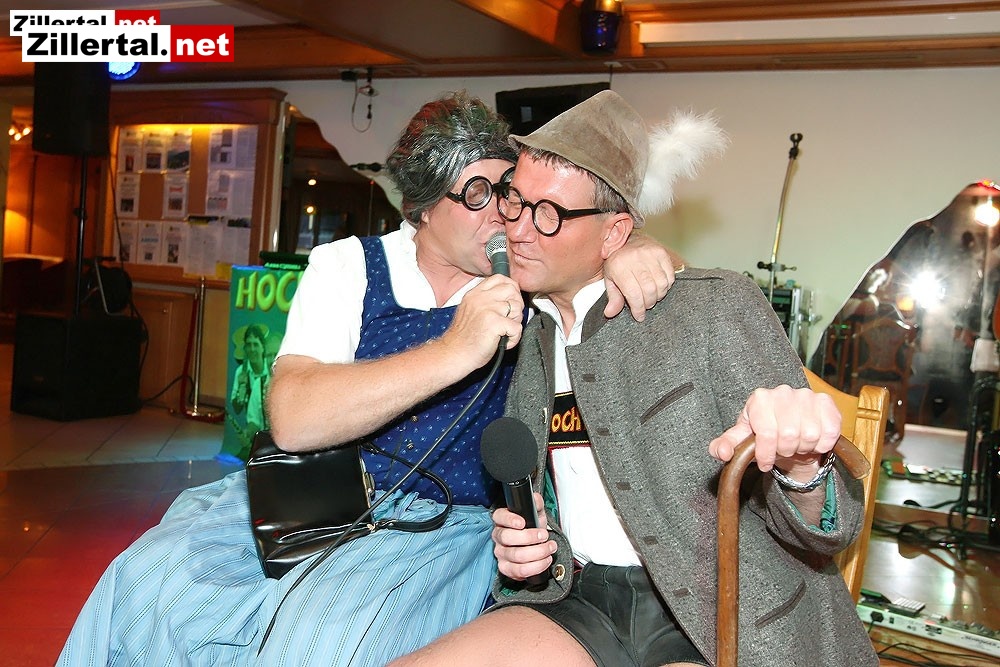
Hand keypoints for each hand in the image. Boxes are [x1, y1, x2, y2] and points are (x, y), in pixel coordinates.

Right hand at [438, 274, 523, 370]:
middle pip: (512, 290)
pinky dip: (514, 338)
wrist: (454, 355)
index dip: (511, 289)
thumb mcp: (470, 311)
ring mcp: (487, 309)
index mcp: (474, 294)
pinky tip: (503, 342)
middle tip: (509, 319)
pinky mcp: (494, 323)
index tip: (510, 301)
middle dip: (516, 305)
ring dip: (515, 323)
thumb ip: (485, 301)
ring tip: (504, 332)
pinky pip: (517, 327)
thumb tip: (507, 298)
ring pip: (517, 308)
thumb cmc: (463, 339)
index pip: (500, 278)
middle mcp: (480, 298)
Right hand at [491, 492, 556, 580]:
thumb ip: (536, 503)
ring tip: (550, 548)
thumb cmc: (532, 526)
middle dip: (530, 538)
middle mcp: (498, 537)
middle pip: (507, 538)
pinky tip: (545, 560)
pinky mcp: (506, 568)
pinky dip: (535, 567)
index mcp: (502, 519)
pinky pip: (519, 571)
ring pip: (516, 556)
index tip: (522, 523)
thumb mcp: (536, 512)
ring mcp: (501, 553)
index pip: (499, 517)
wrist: (534, 543)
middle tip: (544, 536)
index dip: (510, 520)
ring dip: (537, 553)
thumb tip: (535, 498)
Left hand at [603, 231, 678, 321]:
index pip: (634, 294)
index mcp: (619, 266)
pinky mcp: (661, 252)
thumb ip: (613, 297)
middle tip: (646, 305)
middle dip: (649, 303)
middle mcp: (634, 258)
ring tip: (652, 296)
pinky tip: (659, 286)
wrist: (625, 240)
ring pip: (661, 284)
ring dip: (659, 295)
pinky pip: (670, 275)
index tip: (639, 316)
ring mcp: (649, 254)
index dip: (638, 308)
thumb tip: (610, 313)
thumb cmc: (617, 262)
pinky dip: (667, 285)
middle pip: (649, 290)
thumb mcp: (610, 280)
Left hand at [708, 385, 840, 473]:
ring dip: (802, 448)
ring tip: (795, 445)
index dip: (766, 454)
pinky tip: (811, 441)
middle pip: (789, 435)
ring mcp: (806, 395)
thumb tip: (722, 453)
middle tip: (782, 451)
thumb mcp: (741, 440)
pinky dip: (821, 444)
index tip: (764, 463)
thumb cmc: (763, 434)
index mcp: (759, 399)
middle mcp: (783, 391)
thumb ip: (725, 446)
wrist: (790, 431)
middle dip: (784, 451)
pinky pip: (829, 432)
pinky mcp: (826, 402)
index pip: (766, 433)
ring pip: (810, 434)